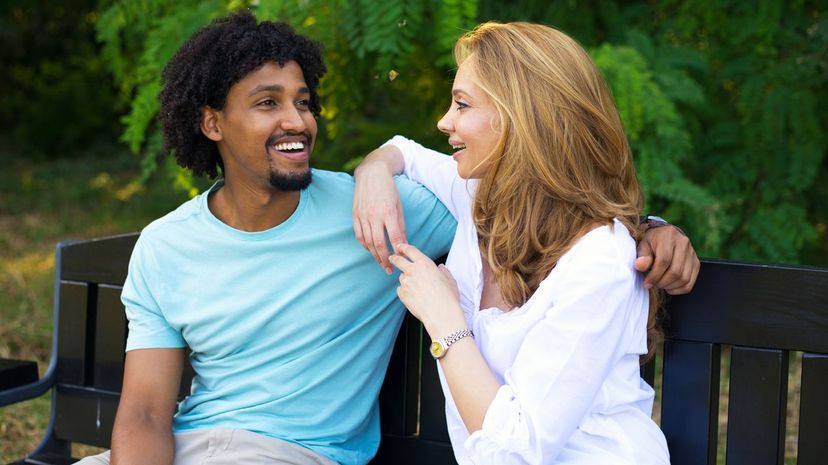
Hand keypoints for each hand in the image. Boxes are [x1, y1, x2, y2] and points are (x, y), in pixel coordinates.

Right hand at [353, 152, 407, 273]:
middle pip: (378, 243)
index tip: (401, 260)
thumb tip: (404, 244)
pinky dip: (365, 245)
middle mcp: (373, 215)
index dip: (398, 251)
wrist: (371, 173)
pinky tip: (370, 251)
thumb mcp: (399, 205)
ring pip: (367, 242)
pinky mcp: (355, 215)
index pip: (393, 237)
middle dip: (385, 259)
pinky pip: (359, 235)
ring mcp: (362, 216)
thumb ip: (400, 225)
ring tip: (381, 263)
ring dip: (374, 255)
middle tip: (389, 270)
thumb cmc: (389, 189)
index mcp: (388, 212)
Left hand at [389, 243, 465, 335]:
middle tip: (392, 258)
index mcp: (424, 263)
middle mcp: (412, 270)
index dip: (403, 247)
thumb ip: (443, 271)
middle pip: (397, 260)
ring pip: (401, 277)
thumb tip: (440, 268)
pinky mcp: (402, 294)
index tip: (399, 247)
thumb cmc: (448, 297)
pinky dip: (405, 291)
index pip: (410, 250)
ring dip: (405, 279)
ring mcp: (405, 282)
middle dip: (394, 258)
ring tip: (417, 289)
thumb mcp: (450, 280)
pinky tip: (415, 297)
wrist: (441, 314)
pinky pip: (400, 289)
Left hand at [635, 225, 699, 293]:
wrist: (665, 236)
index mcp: (669, 235)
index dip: (654, 275)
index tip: (647, 282)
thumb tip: (639, 266)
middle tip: (653, 284)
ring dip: (670, 286)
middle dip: (662, 282)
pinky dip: (679, 289)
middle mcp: (684, 243)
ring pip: (684, 278)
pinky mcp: (696, 262)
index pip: (664, 260)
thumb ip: (642, 256)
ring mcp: (692, 253)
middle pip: (675, 271)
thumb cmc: (651, 242)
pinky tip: (669, 287)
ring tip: (659, 284)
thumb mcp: (643, 245)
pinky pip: (690, 282)